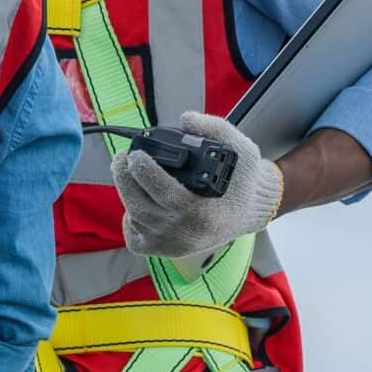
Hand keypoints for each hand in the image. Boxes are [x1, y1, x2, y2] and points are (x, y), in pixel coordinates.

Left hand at [112, 111, 284, 257]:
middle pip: (139, 206)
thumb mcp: (241, 150)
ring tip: (130, 173)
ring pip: (134, 218)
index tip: (135, 154)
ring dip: (128, 192)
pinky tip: (139, 201)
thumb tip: (186, 119)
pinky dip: (130, 218)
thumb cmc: (242, 182)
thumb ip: (216, 129)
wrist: (249, 212)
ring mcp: (172, 245)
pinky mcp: (164, 251)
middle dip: (124, 178)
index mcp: (203, 212)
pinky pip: (134, 236)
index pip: (164, 192)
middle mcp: (185, 233)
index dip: (144, 171)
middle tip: (122, 158)